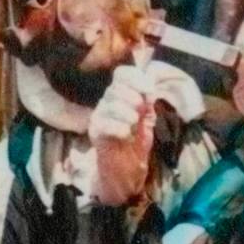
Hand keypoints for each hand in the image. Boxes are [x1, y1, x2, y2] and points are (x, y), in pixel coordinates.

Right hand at [89, 65, 156, 205]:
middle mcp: (107, 102)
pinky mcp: (94, 131)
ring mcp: (98, 116)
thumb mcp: (148, 119)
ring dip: (128, 113)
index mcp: (121, 95)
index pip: (122, 73)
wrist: (127, 170)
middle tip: (140, 113)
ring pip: (110, 103)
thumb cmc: (137, 142)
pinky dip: (119, 127)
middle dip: (134, 98)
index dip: (136, 78)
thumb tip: (149, 87)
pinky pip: (103, 122)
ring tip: (133, 125)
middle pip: (116, 87)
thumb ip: (148, 102)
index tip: (149, 90)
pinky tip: (126, 135)